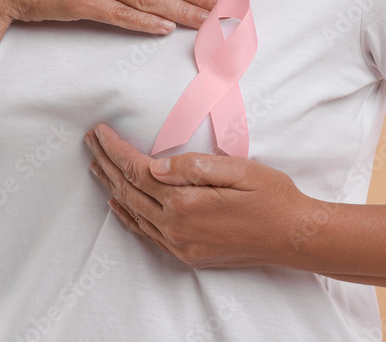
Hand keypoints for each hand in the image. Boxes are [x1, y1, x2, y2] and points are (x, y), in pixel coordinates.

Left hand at [83, 123, 309, 268]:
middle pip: (128, 190)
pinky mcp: (187, 253)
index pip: (137, 170)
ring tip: (95, 164)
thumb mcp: (237, 169)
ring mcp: (180, 244)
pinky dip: (127, 215)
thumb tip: (153, 165)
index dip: (114, 149)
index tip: (99, 131)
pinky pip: (146, 232)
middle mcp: (177, 227)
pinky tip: (117, 203)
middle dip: (105, 162)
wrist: (296, 238)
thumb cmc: (273, 197)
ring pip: (133, 211)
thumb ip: (192, 167)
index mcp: (186, 202)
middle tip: (89, 141)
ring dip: (111, 186)